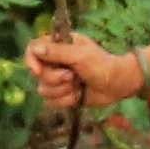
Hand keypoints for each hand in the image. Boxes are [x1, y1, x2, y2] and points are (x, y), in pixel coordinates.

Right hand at [26, 33, 143, 117]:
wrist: (118, 85)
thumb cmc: (102, 64)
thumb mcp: (80, 55)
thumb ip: (57, 52)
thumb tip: (35, 49)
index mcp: (58, 46)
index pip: (33, 49)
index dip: (31, 61)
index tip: (38, 70)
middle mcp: (55, 62)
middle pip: (37, 74)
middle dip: (55, 79)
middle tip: (72, 76)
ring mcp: (58, 79)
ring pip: (43, 90)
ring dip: (62, 90)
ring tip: (78, 85)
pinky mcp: (62, 95)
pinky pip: (52, 102)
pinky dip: (66, 100)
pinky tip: (78, 95)